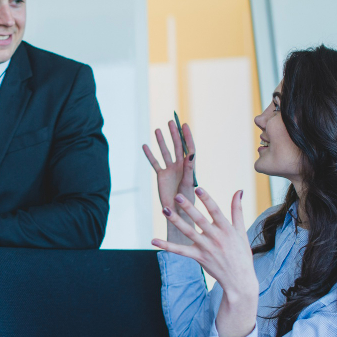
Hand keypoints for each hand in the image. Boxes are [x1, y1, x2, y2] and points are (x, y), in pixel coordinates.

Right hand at [142, 121, 196, 243]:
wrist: (177, 215)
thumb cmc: (187, 203)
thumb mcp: (189, 184)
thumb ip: (190, 169)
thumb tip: (191, 153)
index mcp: (189, 168)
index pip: (189, 148)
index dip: (187, 136)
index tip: (184, 125)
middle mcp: (180, 167)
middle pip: (177, 147)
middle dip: (174, 134)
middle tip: (171, 121)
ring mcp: (170, 171)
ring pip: (165, 153)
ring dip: (161, 141)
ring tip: (158, 129)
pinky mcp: (161, 177)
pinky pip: (155, 163)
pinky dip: (150, 155)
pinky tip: (145, 146)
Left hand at [152, 187, 258, 336]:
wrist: (239, 280)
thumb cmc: (241, 254)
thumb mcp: (241, 231)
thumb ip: (237, 210)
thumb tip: (239, 190)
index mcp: (227, 229)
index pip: (216, 211)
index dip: (207, 200)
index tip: (198, 189)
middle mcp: (216, 238)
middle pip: (199, 220)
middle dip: (188, 207)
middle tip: (176, 195)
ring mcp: (206, 248)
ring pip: (188, 232)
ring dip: (176, 221)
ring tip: (164, 210)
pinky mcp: (199, 257)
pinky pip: (180, 251)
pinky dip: (166, 246)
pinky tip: (154, 240)